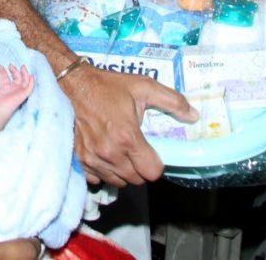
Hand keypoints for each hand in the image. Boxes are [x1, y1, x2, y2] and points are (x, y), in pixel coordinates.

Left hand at [0, 65, 34, 112]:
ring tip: (22, 66)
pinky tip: (32, 75)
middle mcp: (13, 89)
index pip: (5, 77)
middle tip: (10, 65)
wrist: (1, 109)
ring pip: (24, 80)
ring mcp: (19, 91)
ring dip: (24, 73)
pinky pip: (30, 87)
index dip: (3, 71)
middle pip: (16, 77)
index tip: (0, 66)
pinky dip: (31, 81)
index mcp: (5, 88)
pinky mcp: (24, 94)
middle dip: (14, 70)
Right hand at [61, 63, 196, 186]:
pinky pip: (98, 179)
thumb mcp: (143, 86)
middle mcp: (109, 152)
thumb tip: (193, 115)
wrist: (72, 83)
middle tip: (136, 150)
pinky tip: (104, 155)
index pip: (152, 172)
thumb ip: (172, 101)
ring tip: (120, 151)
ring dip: (123, 171)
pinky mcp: (80, 159)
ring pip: (118, 182)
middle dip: (140, 168)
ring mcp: (92, 158)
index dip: (156, 164)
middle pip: (136, 180)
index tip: (151, 152)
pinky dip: (104, 172)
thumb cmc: (107, 85)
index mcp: (127, 137)